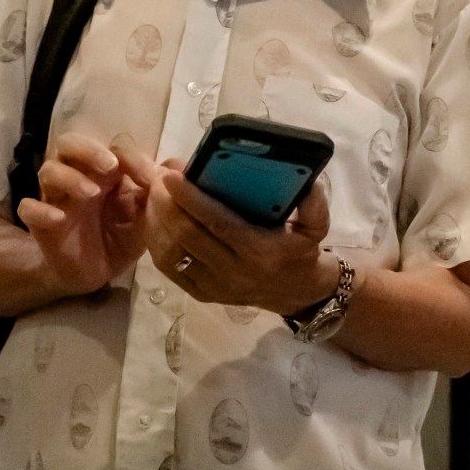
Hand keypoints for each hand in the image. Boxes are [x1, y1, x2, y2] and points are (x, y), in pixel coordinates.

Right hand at [15, 134, 147, 296]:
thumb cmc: (119, 238)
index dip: (130, 156)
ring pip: (48, 170)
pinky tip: (58, 219)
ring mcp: (56, 198)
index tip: (148, 177)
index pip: (112, 148)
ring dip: (69, 177)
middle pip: (69, 144)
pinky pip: (28, 208)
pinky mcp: (41, 223)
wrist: (93, 274)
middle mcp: (78, 177)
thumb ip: (158, 194)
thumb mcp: (145, 219)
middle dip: (89, 149)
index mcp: (105, 172)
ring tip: (91, 193)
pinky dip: (40, 209)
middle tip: (109, 166)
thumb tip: (179, 166)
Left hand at [124, 149, 339, 315]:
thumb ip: (314, 203)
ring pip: (172, 253)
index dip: (191, 199)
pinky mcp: (201, 293)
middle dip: (165, 203)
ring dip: (156, 221)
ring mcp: (214, 286)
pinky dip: (156, 242)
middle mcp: (233, 272)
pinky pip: (169, 268)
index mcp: (259, 252)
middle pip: (187, 236)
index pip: (218, 223)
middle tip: (156, 177)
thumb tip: (306, 178)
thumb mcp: (317, 226)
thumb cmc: (301, 252)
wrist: (297, 293)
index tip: (171, 175)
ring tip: (152, 194)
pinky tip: (154, 219)